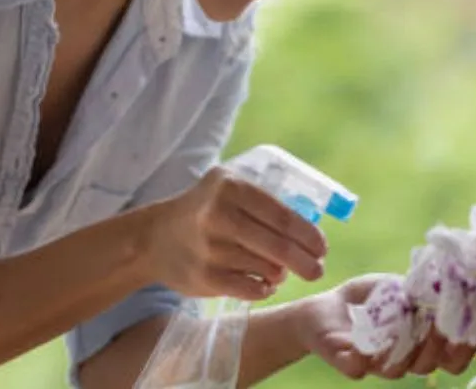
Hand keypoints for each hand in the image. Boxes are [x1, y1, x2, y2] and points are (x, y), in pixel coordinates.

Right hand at [144, 167, 327, 300]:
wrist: (154, 237)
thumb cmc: (205, 209)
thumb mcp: (229, 186)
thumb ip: (265, 200)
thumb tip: (310, 229)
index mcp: (230, 187)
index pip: (281, 214)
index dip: (307, 234)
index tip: (321, 247)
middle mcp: (217, 215)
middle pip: (277, 245)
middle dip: (304, 261)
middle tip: (317, 270)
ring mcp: (209, 248)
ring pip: (266, 268)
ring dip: (280, 273)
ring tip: (278, 271)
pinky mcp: (204, 277)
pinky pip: (250, 289)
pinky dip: (263, 288)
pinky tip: (263, 282)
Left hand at [296, 273, 475, 380]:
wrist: (327, 307)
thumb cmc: (369, 298)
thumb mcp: (398, 287)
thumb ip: (422, 289)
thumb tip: (448, 281)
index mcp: (422, 344)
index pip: (453, 360)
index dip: (463, 349)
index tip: (465, 326)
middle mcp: (403, 359)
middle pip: (429, 366)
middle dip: (436, 344)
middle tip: (435, 321)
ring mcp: (376, 364)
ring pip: (397, 370)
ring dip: (401, 347)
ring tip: (402, 323)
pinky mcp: (348, 364)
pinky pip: (359, 367)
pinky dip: (363, 352)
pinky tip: (365, 336)